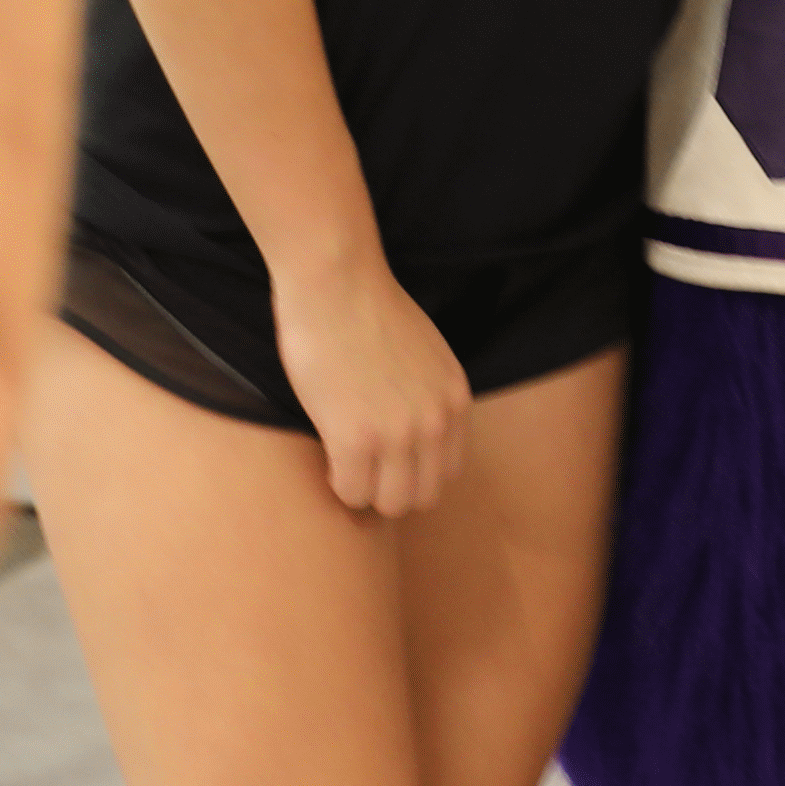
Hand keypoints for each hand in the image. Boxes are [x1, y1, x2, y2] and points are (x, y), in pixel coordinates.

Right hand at [270, 249, 472, 519]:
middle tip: (364, 469)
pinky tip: (328, 456)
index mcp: (455, 402)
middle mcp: (436, 423)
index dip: (414, 473)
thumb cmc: (370, 307)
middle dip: (391, 490)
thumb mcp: (427, 356)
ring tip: (345, 465)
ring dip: (366, 492)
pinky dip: (338, 484)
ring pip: (390, 504)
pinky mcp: (355, 439)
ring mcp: (398, 435)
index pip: (447, 471)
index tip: (388, 463)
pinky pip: (351, 492)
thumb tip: (413, 431)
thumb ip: (429, 395)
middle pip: (423, 496)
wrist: (337, 280)